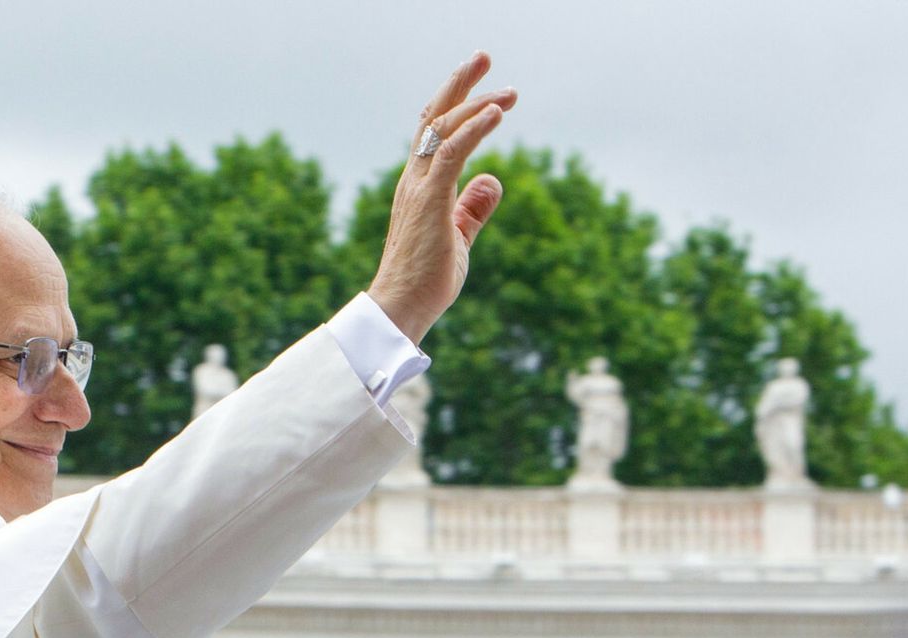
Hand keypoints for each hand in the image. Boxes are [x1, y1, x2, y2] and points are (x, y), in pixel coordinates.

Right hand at [367, 52, 516, 342]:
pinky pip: (452, 152)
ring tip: (509, 91)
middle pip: (433, 118)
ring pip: (444, 128)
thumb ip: (472, 208)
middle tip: (483, 57)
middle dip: (459, 84)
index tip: (478, 85)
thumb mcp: (457, 238)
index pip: (432, 134)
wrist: (399, 309)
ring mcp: (419, 189)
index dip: (453, 104)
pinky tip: (497, 113)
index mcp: (418, 188)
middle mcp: (414, 180)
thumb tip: (493, 178)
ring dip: (476, 102)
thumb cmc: (424, 282)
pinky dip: (474, 128)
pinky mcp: (430, 201)